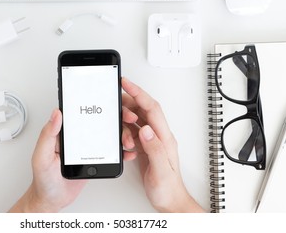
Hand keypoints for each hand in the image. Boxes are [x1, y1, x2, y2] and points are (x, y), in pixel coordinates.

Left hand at [9, 108, 135, 212]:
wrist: (52, 200)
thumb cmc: (43, 179)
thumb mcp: (42, 156)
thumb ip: (48, 135)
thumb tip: (56, 113)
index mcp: (64, 132)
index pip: (83, 112)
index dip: (99, 105)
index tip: (112, 104)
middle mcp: (77, 136)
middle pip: (100, 120)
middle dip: (118, 118)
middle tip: (129, 119)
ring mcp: (87, 146)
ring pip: (108, 134)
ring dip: (122, 134)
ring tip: (128, 141)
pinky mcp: (95, 157)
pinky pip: (110, 151)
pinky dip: (121, 151)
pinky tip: (127, 152)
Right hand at [121, 77, 203, 212]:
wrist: (169, 201)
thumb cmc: (168, 188)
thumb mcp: (161, 169)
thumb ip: (154, 148)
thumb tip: (145, 129)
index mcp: (164, 137)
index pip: (151, 108)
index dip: (138, 93)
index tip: (126, 83)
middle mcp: (158, 135)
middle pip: (141, 110)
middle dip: (127, 106)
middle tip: (115, 108)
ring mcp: (150, 141)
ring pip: (134, 121)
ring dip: (124, 125)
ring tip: (122, 137)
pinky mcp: (144, 147)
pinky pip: (131, 133)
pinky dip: (124, 136)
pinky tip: (124, 147)